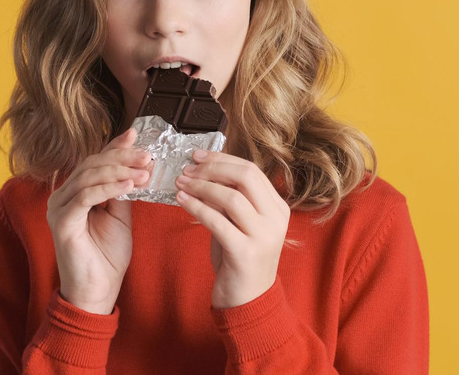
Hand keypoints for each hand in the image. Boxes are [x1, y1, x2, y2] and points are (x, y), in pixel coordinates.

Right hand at [45, 127, 151, 313]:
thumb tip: (135, 167)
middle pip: (92, 165)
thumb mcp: (119, 216)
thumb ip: (122, 191)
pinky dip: (109, 188)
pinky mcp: (62, 222)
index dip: (115, 147)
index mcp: (75, 193)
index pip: (95, 162)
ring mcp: (59, 208)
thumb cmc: (107, 257)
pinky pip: (86, 196)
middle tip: (147, 154)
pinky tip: (129, 185)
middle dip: (122, 157)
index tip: (136, 135)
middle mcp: (62, 196)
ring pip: (89, 177)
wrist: (97, 291)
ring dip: (119, 170)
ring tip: (144, 169)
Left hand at [174, 149, 290, 308]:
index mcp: (278, 207)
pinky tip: (181, 201)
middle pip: (245, 177)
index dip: (222, 159)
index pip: (251, 170)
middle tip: (187, 168)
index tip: (198, 156)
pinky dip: (196, 207)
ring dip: (201, 186)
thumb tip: (202, 171)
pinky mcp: (246, 252)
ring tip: (180, 183)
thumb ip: (229, 199)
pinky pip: (217, 221)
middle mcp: (276, 219)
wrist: (248, 301)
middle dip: (213, 168)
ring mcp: (264, 236)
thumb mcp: (239, 224)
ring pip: (232, 197)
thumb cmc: (240, 259)